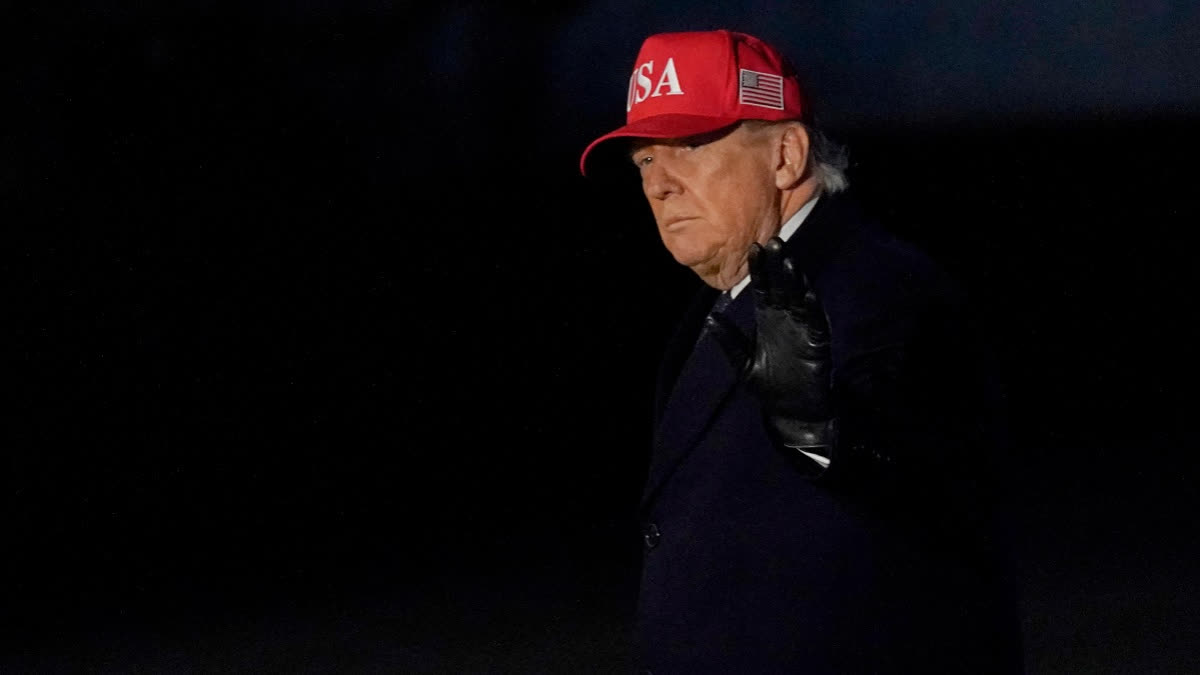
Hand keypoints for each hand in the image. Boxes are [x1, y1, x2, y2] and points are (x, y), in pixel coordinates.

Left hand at [708, 237, 836, 456]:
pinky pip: (815, 322)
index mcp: (767, 319)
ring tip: (790, 262)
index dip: (759, 269)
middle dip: (778, 265)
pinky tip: (806, 296)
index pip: (762, 287)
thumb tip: (710, 317)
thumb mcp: (742, 363)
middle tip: (775, 241)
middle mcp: (785, 318)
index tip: (754, 248)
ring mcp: (803, 327)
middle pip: (782, 285)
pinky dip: (811, 309)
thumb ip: (729, 340)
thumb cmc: (768, 387)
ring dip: (796, 280)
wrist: (792, 411)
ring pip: (800, 297)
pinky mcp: (818, 341)